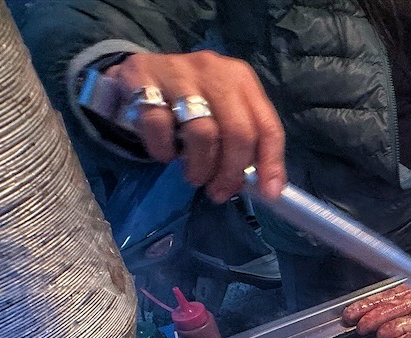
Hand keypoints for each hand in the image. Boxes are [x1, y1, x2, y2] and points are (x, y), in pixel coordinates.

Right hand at [105, 51, 285, 201]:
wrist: (139, 75)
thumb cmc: (191, 103)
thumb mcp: (223, 116)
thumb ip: (245, 146)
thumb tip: (267, 188)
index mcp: (241, 80)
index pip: (267, 125)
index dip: (271, 163)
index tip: (268, 193)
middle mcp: (214, 71)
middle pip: (238, 131)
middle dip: (231, 171)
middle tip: (219, 191)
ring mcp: (178, 72)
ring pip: (201, 132)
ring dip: (200, 167)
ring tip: (194, 176)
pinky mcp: (143, 79)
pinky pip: (159, 126)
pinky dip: (164, 150)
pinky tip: (166, 154)